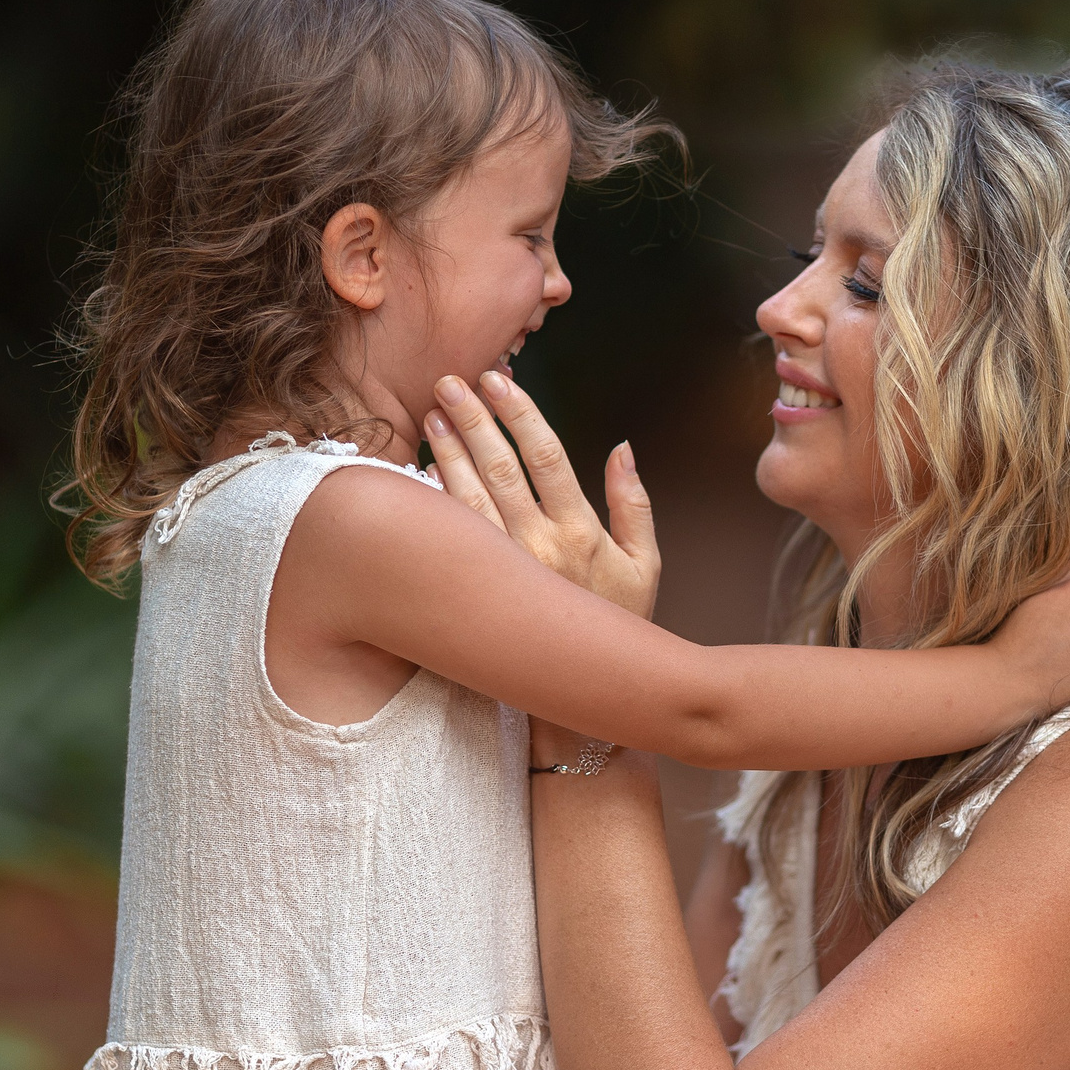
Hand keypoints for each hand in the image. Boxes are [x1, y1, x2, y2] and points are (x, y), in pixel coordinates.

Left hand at [427, 372, 660, 619]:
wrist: (583, 688)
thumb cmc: (618, 619)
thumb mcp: (645, 563)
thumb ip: (634, 502)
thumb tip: (622, 446)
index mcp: (579, 533)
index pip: (546, 456)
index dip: (521, 413)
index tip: (501, 380)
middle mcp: (537, 547)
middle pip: (499, 467)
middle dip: (474, 419)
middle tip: (451, 382)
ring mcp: (503, 570)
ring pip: (467, 497)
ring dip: (448, 451)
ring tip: (433, 413)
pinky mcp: (478, 589)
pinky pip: (452, 535)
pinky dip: (437, 498)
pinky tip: (424, 467)